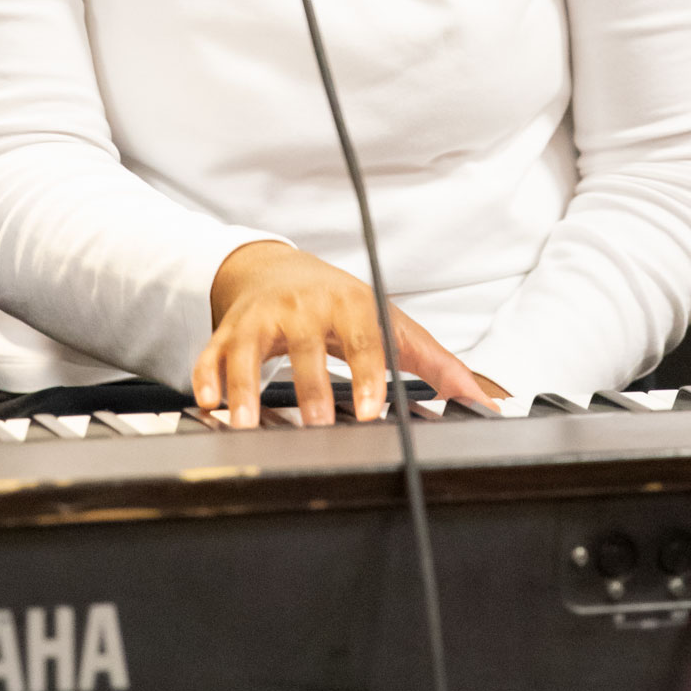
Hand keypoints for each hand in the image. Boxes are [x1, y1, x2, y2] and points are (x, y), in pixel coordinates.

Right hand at [196, 241, 502, 427]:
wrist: (274, 267)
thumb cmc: (339, 303)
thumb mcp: (390, 324)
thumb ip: (436, 365)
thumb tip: (485, 399)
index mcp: (349, 304)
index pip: (362, 338)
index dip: (367, 373)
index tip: (370, 409)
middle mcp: (303, 308)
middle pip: (305, 345)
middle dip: (309, 385)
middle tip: (315, 422)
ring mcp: (261, 319)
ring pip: (249, 350)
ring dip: (246, 386)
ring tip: (245, 423)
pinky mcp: (227, 332)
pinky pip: (211, 354)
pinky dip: (206, 377)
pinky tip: (208, 404)